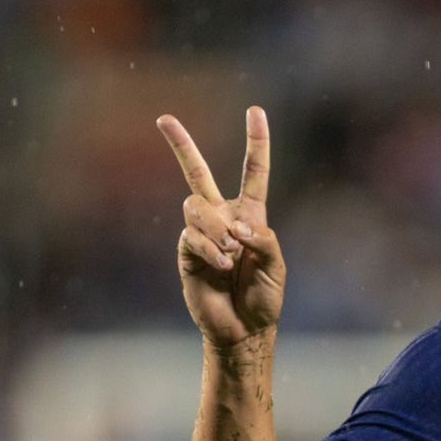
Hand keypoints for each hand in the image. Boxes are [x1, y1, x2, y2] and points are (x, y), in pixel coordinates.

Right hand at [158, 106, 284, 347]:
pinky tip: (222, 266)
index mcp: (250, 214)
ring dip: (217, 230)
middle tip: (163, 118)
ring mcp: (201, 233)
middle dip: (180, 145)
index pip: (254, 172)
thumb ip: (262, 239)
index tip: (255, 111)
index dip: (256, 142)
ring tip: (231, 256)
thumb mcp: (276, 267)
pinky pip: (192, 235)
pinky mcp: (186, 251)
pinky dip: (211, 250)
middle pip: (197, 173)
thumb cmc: (264, 297)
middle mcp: (222, 217)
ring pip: (196, 207)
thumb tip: (234, 226)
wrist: (243, 329)